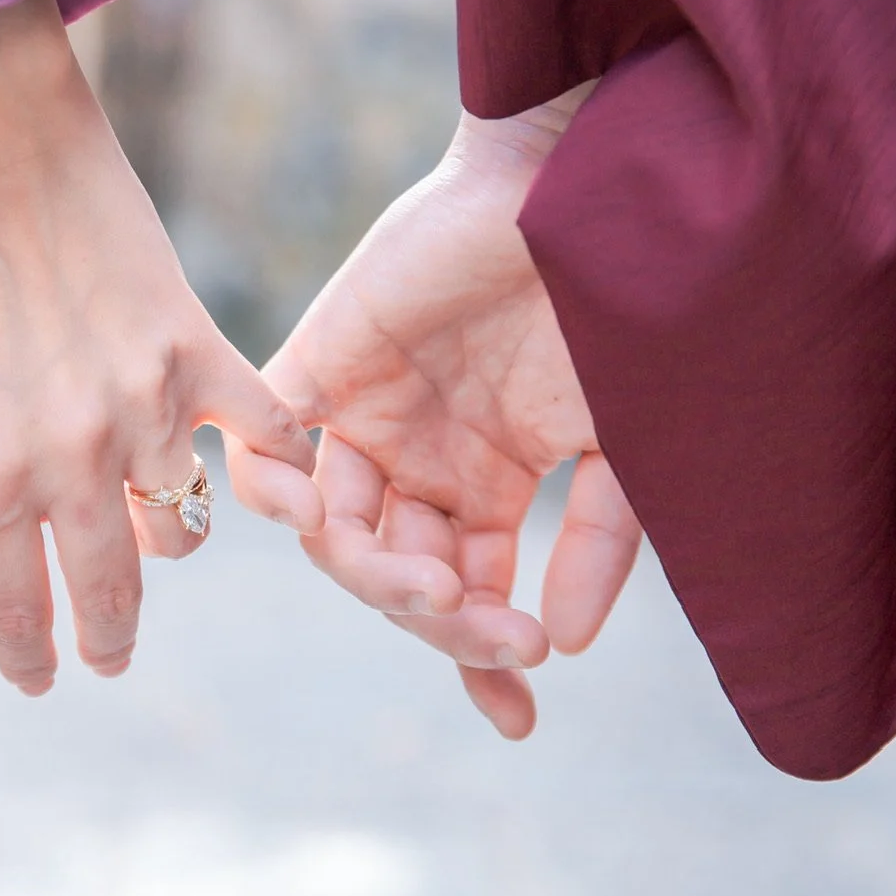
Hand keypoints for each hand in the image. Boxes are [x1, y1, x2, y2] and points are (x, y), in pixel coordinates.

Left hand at [0, 0, 321, 694]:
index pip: (16, 612)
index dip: (27, 660)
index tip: (38, 679)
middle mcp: (69, 455)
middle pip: (109, 593)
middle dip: (107, 640)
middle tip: (107, 656)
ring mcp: (145, 406)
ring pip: (183, 529)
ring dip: (162, 542)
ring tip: (141, 525)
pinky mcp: (201, 352)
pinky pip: (264, 441)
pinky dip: (271, 470)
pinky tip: (261, 481)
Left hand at [224, 88, 641, 736]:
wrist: (579, 177)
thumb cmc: (619, 299)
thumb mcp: (626, 439)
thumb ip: (600, 540)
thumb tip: (570, 643)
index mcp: (491, 486)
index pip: (471, 598)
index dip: (486, 659)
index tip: (519, 718)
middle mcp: (422, 464)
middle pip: (400, 579)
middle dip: (440, 620)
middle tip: (488, 628)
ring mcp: (367, 417)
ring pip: (338, 534)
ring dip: (373, 573)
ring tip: (426, 582)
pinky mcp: (319, 363)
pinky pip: (270, 443)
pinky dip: (273, 487)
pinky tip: (314, 515)